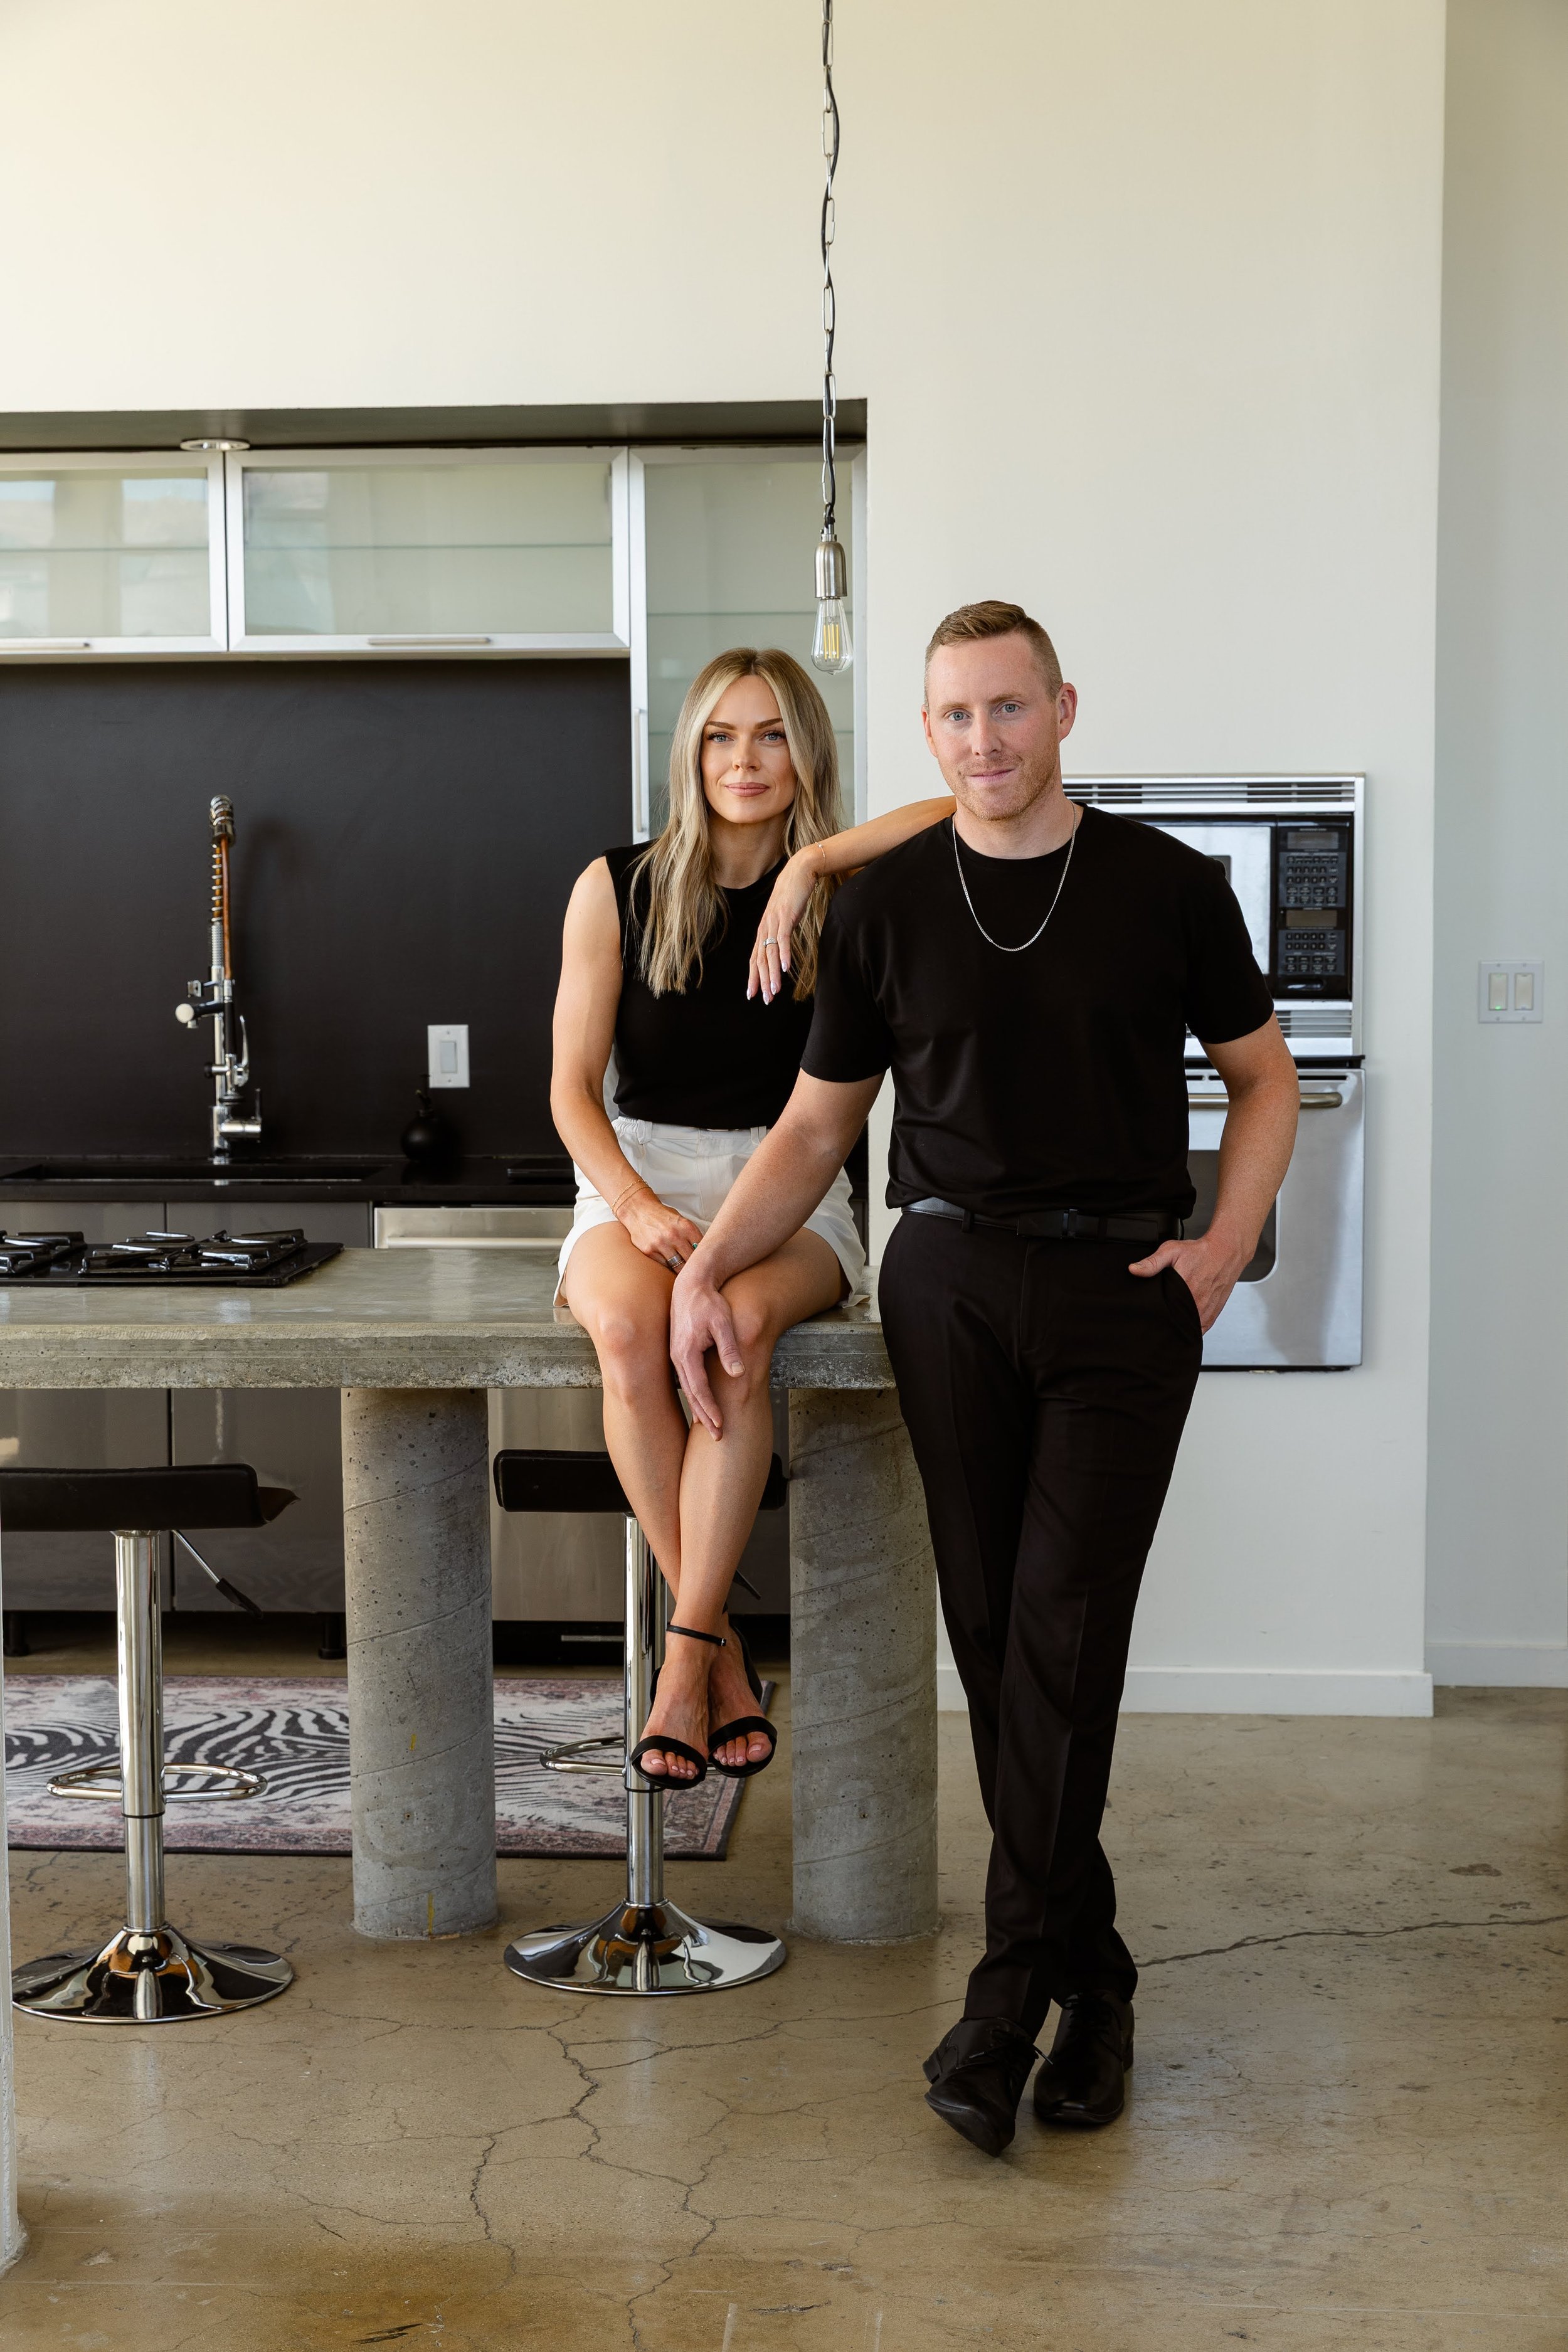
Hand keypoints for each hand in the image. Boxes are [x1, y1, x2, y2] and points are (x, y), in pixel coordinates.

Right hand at [617, 1187, 704, 1274]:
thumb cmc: (662, 1217)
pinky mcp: (649, 1251)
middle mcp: (674, 1235)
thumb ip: (692, 1236)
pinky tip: (669, 1262)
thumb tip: (704, 1252)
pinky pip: (664, 1265)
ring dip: (681, 1269)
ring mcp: (661, 1244)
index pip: (702, 1249)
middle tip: (696, 1271)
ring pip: (678, 1266)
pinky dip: (668, 1266)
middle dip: (694, 1266)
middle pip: (691, 1260)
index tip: (705, 1262)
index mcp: (686, 1227)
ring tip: (684, 1271)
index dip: (704, 1258)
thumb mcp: (682, 1221)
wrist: (639, 1210)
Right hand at [668, 1261, 743, 1438]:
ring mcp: (675, 1355)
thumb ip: (729, 1348)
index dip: (710, 1409)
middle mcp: (677, 1357)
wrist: (692, 1284)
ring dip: (698, 1408)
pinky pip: (685, 1379)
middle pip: (691, 1394)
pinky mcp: (678, 1351)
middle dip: (704, 1416)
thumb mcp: (723, 1323)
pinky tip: (699, 1403)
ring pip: (687, 1389)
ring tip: (708, 1426)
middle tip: (716, 1437)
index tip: (720, 1425)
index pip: (699, 1389)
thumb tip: (738, 1373)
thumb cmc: (709, 1302)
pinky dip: (693, 1394)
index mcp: (687, 1352)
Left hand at [747, 848, 818, 1002]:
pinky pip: (783, 939)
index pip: (755, 958)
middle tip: (765, 1000)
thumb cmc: (793, 894)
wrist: (800, 870)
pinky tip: (785, 969)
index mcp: (764, 929)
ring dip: (772, 974)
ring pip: (770, 953)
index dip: (753, 977)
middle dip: (762, 981)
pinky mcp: (786, 916)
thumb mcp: (784, 916)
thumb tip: (781, 945)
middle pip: (760, 960)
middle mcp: (765, 927)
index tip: (753, 994)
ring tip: (774, 991)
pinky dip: (784, 955)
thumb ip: (781, 931)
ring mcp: (774, 922)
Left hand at [1128, 1233, 1248, 1331]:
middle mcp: (1196, 1304)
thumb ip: (1152, 1263)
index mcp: (1184, 1290)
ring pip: (1186, 1328)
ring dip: (1178, 1325)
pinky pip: (1198, 1329)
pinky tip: (1183, 1320)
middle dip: (1165, 1321)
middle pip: (1174, 1323)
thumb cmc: (1201, 1252)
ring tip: (1172, 1317)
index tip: (1150, 1313)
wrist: (1226, 1253)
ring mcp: (1205, 1312)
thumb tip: (1134, 1270)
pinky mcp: (1212, 1316)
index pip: (1163, 1313)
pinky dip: (1190, 1327)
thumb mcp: (1172, 1251)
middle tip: (1161, 1313)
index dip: (1154, 1315)